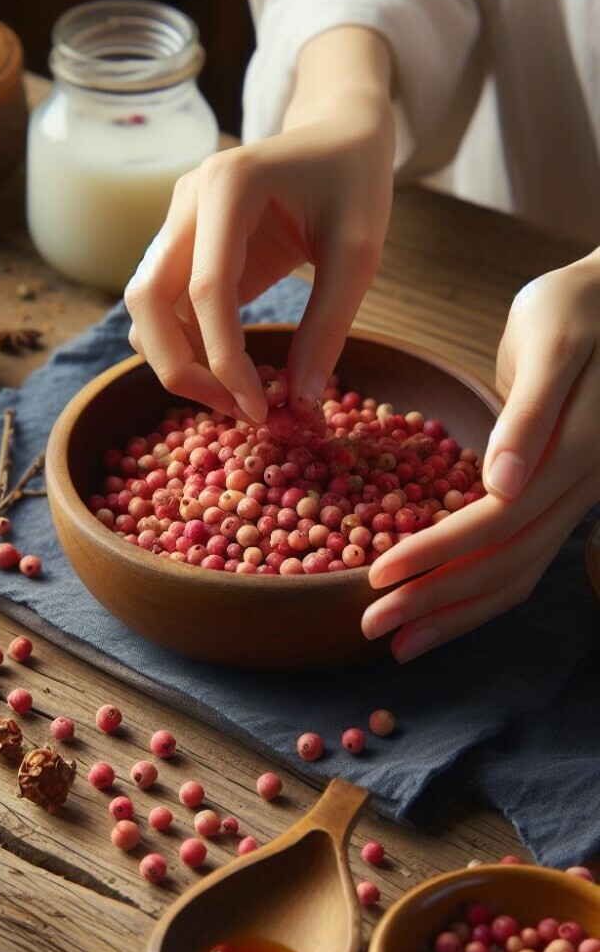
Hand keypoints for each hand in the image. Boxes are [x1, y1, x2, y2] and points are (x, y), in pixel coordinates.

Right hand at [124, 27, 394, 423]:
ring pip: (145, 311)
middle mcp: (185, 202)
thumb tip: (301, 405)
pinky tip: (231, 372)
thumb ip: (328, 326)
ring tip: (238, 396)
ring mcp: (175, 224)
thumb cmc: (353, 183)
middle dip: (180, 368)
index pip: (207, 289)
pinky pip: (166, 310)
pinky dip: (188, 349)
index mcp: (227, 186)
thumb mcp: (359, 252)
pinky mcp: (180, 249)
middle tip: (235, 409)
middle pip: (146, 301)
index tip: (260, 410)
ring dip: (177, 362)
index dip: (225, 360)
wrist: (336, 134)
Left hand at [362, 248, 599, 660]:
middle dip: (437, 599)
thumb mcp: (552, 344)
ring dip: (457, 611)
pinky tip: (442, 609)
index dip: (439, 553)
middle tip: (372, 627)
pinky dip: (481, 589)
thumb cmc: (577, 310)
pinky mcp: (565, 498)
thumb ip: (532, 414)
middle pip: (506, 561)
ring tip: (401, 642)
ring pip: (519, 572)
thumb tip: (503, 485)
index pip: (499, 522)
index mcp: (579, 454)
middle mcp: (583, 489)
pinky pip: (525, 557)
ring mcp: (579, 499)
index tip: (378, 577)